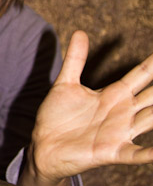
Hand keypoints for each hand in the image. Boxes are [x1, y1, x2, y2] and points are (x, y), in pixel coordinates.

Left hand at [25, 30, 152, 185]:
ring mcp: (120, 132)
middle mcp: (123, 112)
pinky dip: (149, 153)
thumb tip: (79, 31)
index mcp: (115, 95)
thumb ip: (76, 59)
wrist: (44, 145)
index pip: (141, 75)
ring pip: (151, 120)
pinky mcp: (111, 152)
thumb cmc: (57, 116)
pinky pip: (135, 153)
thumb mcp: (66, 83)